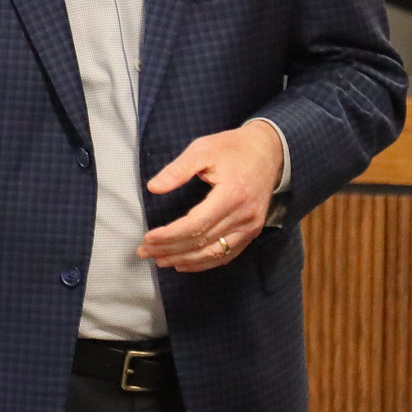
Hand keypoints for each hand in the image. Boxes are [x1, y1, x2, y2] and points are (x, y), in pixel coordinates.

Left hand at [137, 121, 283, 271]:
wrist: (267, 151)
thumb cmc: (232, 148)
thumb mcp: (202, 150)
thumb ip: (177, 170)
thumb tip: (153, 188)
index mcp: (232, 195)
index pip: (196, 225)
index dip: (170, 235)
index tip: (148, 238)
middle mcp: (244, 216)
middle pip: (202, 242)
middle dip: (170, 249)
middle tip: (144, 252)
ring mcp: (250, 227)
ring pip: (214, 253)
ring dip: (184, 259)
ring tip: (159, 260)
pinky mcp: (252, 231)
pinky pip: (227, 254)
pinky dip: (204, 263)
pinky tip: (184, 263)